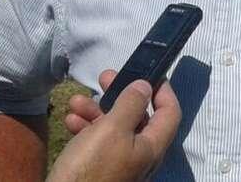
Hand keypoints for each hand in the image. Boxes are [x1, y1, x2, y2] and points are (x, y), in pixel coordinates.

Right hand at [46, 70, 180, 181]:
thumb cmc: (92, 167)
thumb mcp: (113, 129)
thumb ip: (131, 104)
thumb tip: (145, 86)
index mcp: (152, 147)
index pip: (170, 113)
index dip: (163, 90)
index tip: (150, 71)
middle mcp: (140, 155)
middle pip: (137, 117)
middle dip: (119, 94)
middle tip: (104, 78)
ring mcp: (119, 163)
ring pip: (113, 127)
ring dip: (95, 110)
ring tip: (76, 101)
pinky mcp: (99, 169)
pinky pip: (97, 142)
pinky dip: (86, 128)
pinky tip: (70, 121)